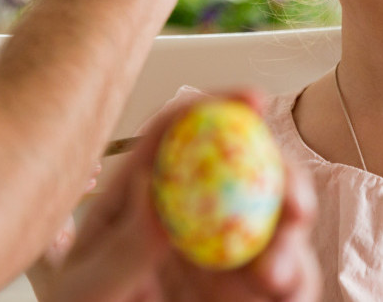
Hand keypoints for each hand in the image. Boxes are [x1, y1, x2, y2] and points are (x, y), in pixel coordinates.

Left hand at [42, 93, 319, 301]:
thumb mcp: (86, 287)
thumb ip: (119, 244)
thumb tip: (152, 184)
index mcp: (146, 197)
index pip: (182, 135)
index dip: (220, 106)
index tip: (254, 100)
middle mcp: (195, 216)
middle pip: (251, 171)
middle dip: (285, 177)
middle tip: (293, 205)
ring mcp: (227, 253)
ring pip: (280, 226)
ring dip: (291, 241)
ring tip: (274, 275)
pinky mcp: (250, 291)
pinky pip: (292, 277)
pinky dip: (297, 277)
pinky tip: (281, 288)